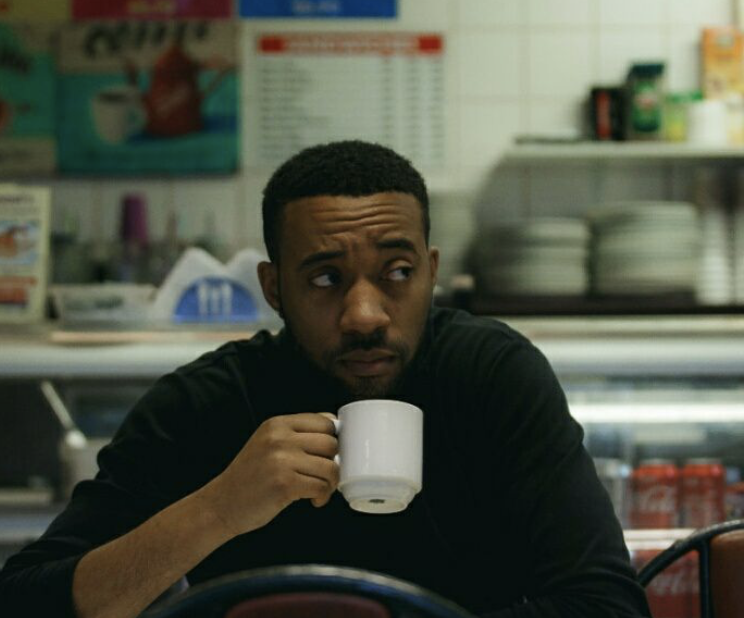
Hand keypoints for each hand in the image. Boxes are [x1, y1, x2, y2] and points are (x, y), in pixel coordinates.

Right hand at [203, 413, 338, 537]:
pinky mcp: (284, 484)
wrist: (222, 503)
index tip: (328, 455)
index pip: (324, 421)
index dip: (334, 439)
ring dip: (330, 483)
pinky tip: (313, 501)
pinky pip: (320, 487)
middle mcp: (279, 438)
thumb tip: (337, 429)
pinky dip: (322, 497)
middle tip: (325, 476)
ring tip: (319, 490)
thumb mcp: (268, 443)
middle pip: (331, 444)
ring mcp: (281, 461)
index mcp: (277, 424)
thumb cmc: (251, 476)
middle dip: (334, 462)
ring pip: (330, 467)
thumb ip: (297, 433)